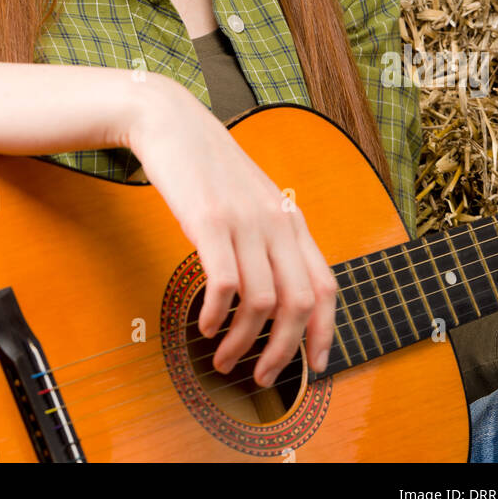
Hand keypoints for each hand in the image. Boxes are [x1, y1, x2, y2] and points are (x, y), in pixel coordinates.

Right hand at [127, 75, 337, 387]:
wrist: (171, 121)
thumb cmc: (208, 166)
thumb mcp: (253, 198)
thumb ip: (270, 237)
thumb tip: (277, 296)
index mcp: (290, 219)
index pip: (326, 286)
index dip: (325, 333)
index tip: (316, 368)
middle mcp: (276, 221)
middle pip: (299, 304)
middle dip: (283, 353)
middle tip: (260, 377)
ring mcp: (244, 220)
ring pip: (261, 302)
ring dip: (242, 342)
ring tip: (223, 358)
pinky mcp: (209, 220)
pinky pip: (224, 284)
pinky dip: (216, 316)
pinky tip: (204, 325)